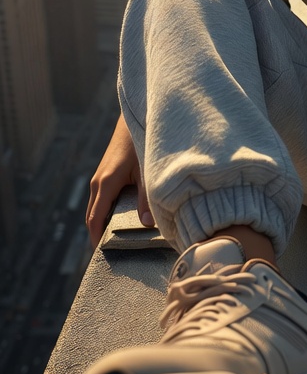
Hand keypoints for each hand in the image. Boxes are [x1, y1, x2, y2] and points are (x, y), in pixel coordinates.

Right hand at [86, 113, 152, 248]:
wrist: (136, 117)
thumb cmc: (141, 142)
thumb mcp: (146, 170)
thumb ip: (146, 197)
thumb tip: (147, 224)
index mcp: (106, 183)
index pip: (95, 219)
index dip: (97, 239)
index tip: (102, 256)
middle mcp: (98, 182)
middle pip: (93, 216)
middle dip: (99, 235)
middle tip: (112, 254)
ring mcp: (101, 177)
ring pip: (97, 207)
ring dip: (103, 223)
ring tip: (118, 241)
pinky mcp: (107, 174)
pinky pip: (103, 199)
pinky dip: (108, 212)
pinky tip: (124, 218)